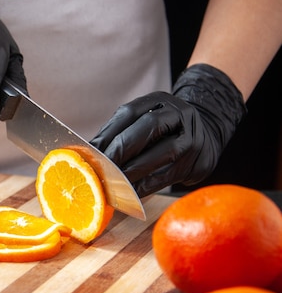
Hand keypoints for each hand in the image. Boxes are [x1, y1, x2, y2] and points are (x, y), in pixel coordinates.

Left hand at [90, 64, 246, 196]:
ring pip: (164, 151)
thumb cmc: (163, 131)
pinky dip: (148, 184)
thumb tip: (87, 152)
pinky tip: (131, 192)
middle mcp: (180, 114)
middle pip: (150, 126)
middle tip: (103, 166)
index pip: (129, 113)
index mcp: (160, 100)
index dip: (108, 132)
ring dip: (135, 169)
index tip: (90, 150)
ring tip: (114, 182)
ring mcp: (193, 137)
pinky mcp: (200, 161)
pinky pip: (170, 174)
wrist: (205, 135)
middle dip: (123, 148)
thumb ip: (120, 132)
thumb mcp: (144, 120)